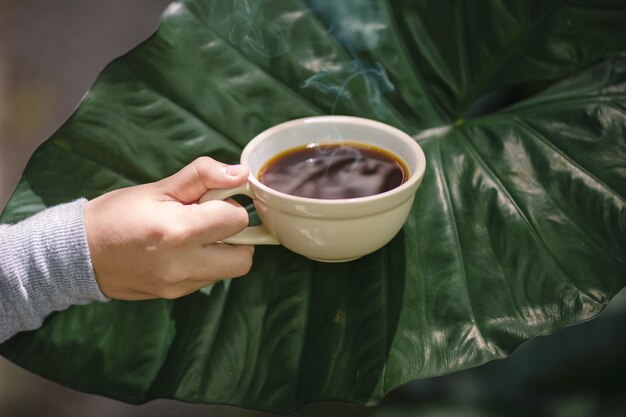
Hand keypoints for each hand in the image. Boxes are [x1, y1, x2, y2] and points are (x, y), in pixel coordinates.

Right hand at [84, 157, 253, 299]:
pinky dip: (206, 264)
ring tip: (194, 236)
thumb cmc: (118, 214)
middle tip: (212, 222)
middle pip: (244, 258)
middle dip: (237, 236)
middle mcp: (183, 265)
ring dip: (223, 251)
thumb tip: (240, 173)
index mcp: (179, 232)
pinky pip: (208, 280)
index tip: (210, 200)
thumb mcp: (159, 188)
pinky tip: (182, 251)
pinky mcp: (174, 296)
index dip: (229, 205)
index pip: (237, 220)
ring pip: (228, 271)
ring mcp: (179, 286)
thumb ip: (203, 176)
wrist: (79, 253)